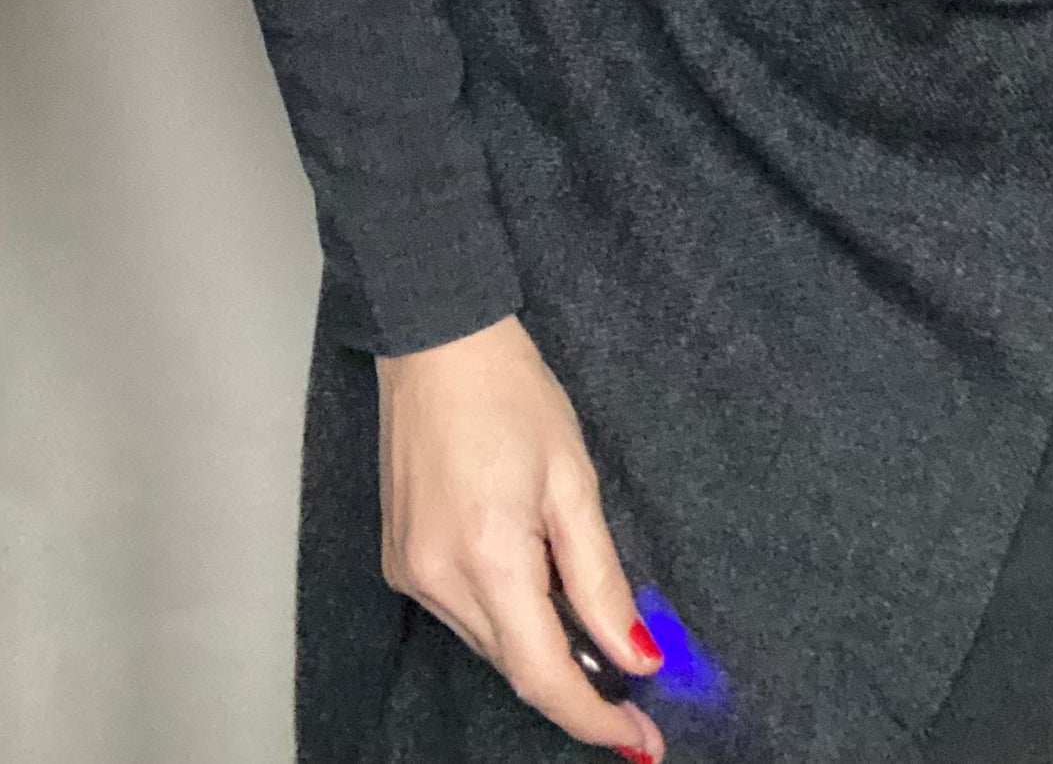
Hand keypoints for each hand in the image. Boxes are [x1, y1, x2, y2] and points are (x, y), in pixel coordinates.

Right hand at [375, 313, 666, 757]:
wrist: (438, 341)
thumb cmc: (511, 395)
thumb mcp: (573, 481)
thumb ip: (602, 579)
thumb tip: (638, 656)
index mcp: (488, 559)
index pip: (545, 676)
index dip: (595, 720)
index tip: (642, 743)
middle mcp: (437, 581)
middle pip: (517, 664)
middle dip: (577, 683)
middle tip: (635, 688)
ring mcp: (410, 573)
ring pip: (490, 643)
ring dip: (541, 644)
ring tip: (587, 614)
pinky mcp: (400, 560)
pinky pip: (464, 613)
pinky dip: (507, 613)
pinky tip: (534, 579)